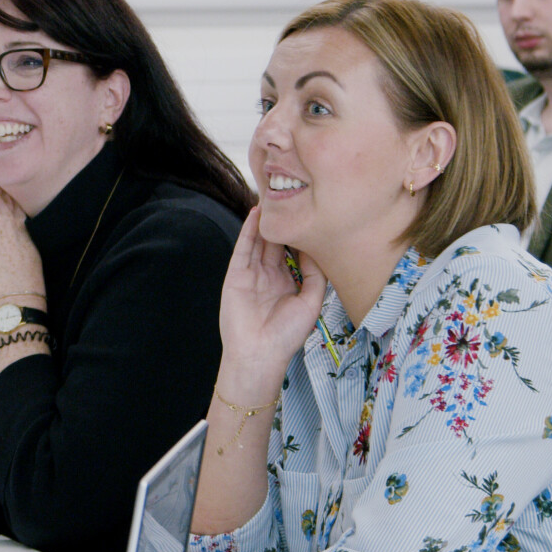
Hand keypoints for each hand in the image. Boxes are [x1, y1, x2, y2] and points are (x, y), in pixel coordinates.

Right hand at [216, 208, 325, 399]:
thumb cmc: (287, 334)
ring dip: (266, 221)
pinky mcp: (236, 275)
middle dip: (282, 223)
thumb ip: (315, 275)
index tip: (311, 213)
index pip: (293, 252)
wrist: (260, 354)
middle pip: (276, 242)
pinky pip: (244, 248)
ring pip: (259, 241)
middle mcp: (269, 275)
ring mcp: (251, 274)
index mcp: (287, 282)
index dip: (300, 234)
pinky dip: (249, 230)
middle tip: (291, 198)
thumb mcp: (311, 302)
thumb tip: (315, 248)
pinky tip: (256, 214)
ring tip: (273, 197)